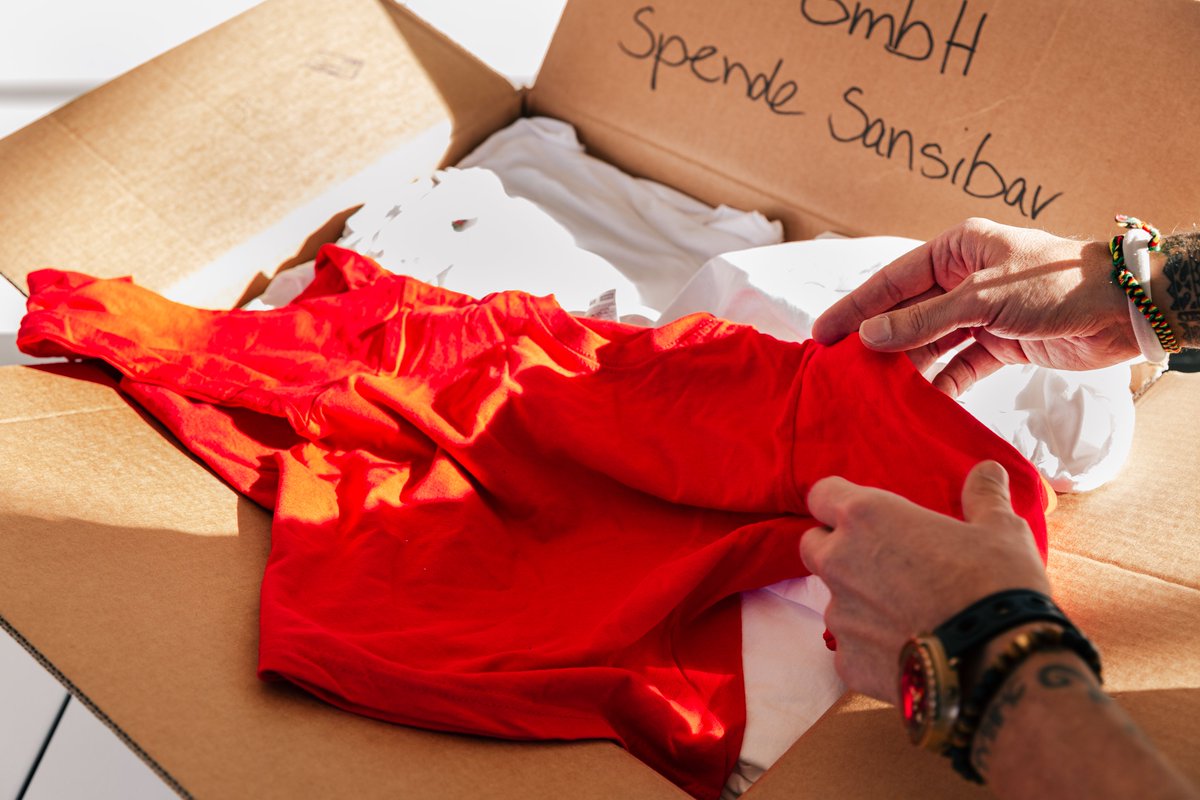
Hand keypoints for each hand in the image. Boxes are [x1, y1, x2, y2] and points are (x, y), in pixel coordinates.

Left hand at [799, 461, 1050, 703]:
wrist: (1001, 667)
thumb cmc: (998, 586)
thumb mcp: (1001, 531)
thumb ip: (983, 496)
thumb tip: (988, 469)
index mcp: (865, 517)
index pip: (822, 494)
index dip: (838, 501)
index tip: (863, 514)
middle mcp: (838, 562)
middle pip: (813, 545)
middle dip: (837, 548)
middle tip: (884, 561)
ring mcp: (838, 616)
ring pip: (834, 601)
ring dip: (859, 602)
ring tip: (907, 614)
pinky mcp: (848, 663)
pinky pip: (851, 648)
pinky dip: (872, 648)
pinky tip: (910, 653)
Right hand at [810, 218, 1136, 396]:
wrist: (1123, 311)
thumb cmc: (1058, 284)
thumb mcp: (983, 298)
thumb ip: (925, 319)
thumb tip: (872, 335)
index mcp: (957, 250)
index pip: (892, 281)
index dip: (855, 308)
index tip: (822, 334)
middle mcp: (964, 279)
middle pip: (907, 313)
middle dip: (877, 341)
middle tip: (840, 369)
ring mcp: (981, 313)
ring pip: (930, 342)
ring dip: (906, 365)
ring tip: (873, 390)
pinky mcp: (999, 343)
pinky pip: (958, 365)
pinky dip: (941, 382)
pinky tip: (918, 400)